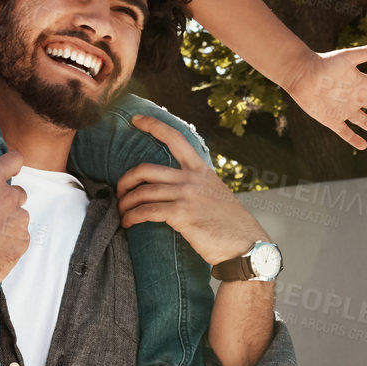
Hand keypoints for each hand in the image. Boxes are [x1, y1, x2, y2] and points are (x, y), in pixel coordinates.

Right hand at [0, 146, 28, 297]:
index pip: (14, 159)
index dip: (12, 162)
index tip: (9, 166)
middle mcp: (8, 197)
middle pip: (18, 192)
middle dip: (6, 200)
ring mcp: (17, 221)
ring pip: (20, 217)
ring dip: (9, 222)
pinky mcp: (21, 244)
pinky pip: (21, 239)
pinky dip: (11, 243)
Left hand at [116, 115, 267, 267]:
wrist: (247, 246)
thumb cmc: (230, 225)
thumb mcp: (216, 193)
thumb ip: (196, 185)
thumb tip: (173, 187)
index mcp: (201, 170)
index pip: (175, 138)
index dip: (153, 125)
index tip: (135, 119)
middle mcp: (192, 178)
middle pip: (146, 169)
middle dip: (125, 179)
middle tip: (119, 191)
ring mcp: (187, 195)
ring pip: (143, 191)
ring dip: (126, 203)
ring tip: (121, 212)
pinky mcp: (181, 214)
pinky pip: (147, 211)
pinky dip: (132, 217)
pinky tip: (128, 223)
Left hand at [287, 41, 366, 149]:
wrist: (301, 74)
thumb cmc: (324, 63)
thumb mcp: (347, 57)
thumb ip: (366, 53)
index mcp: (361, 82)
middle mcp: (355, 97)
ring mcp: (344, 109)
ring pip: (365, 122)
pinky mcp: (331, 119)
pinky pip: (345, 132)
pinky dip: (353, 139)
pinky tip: (363, 146)